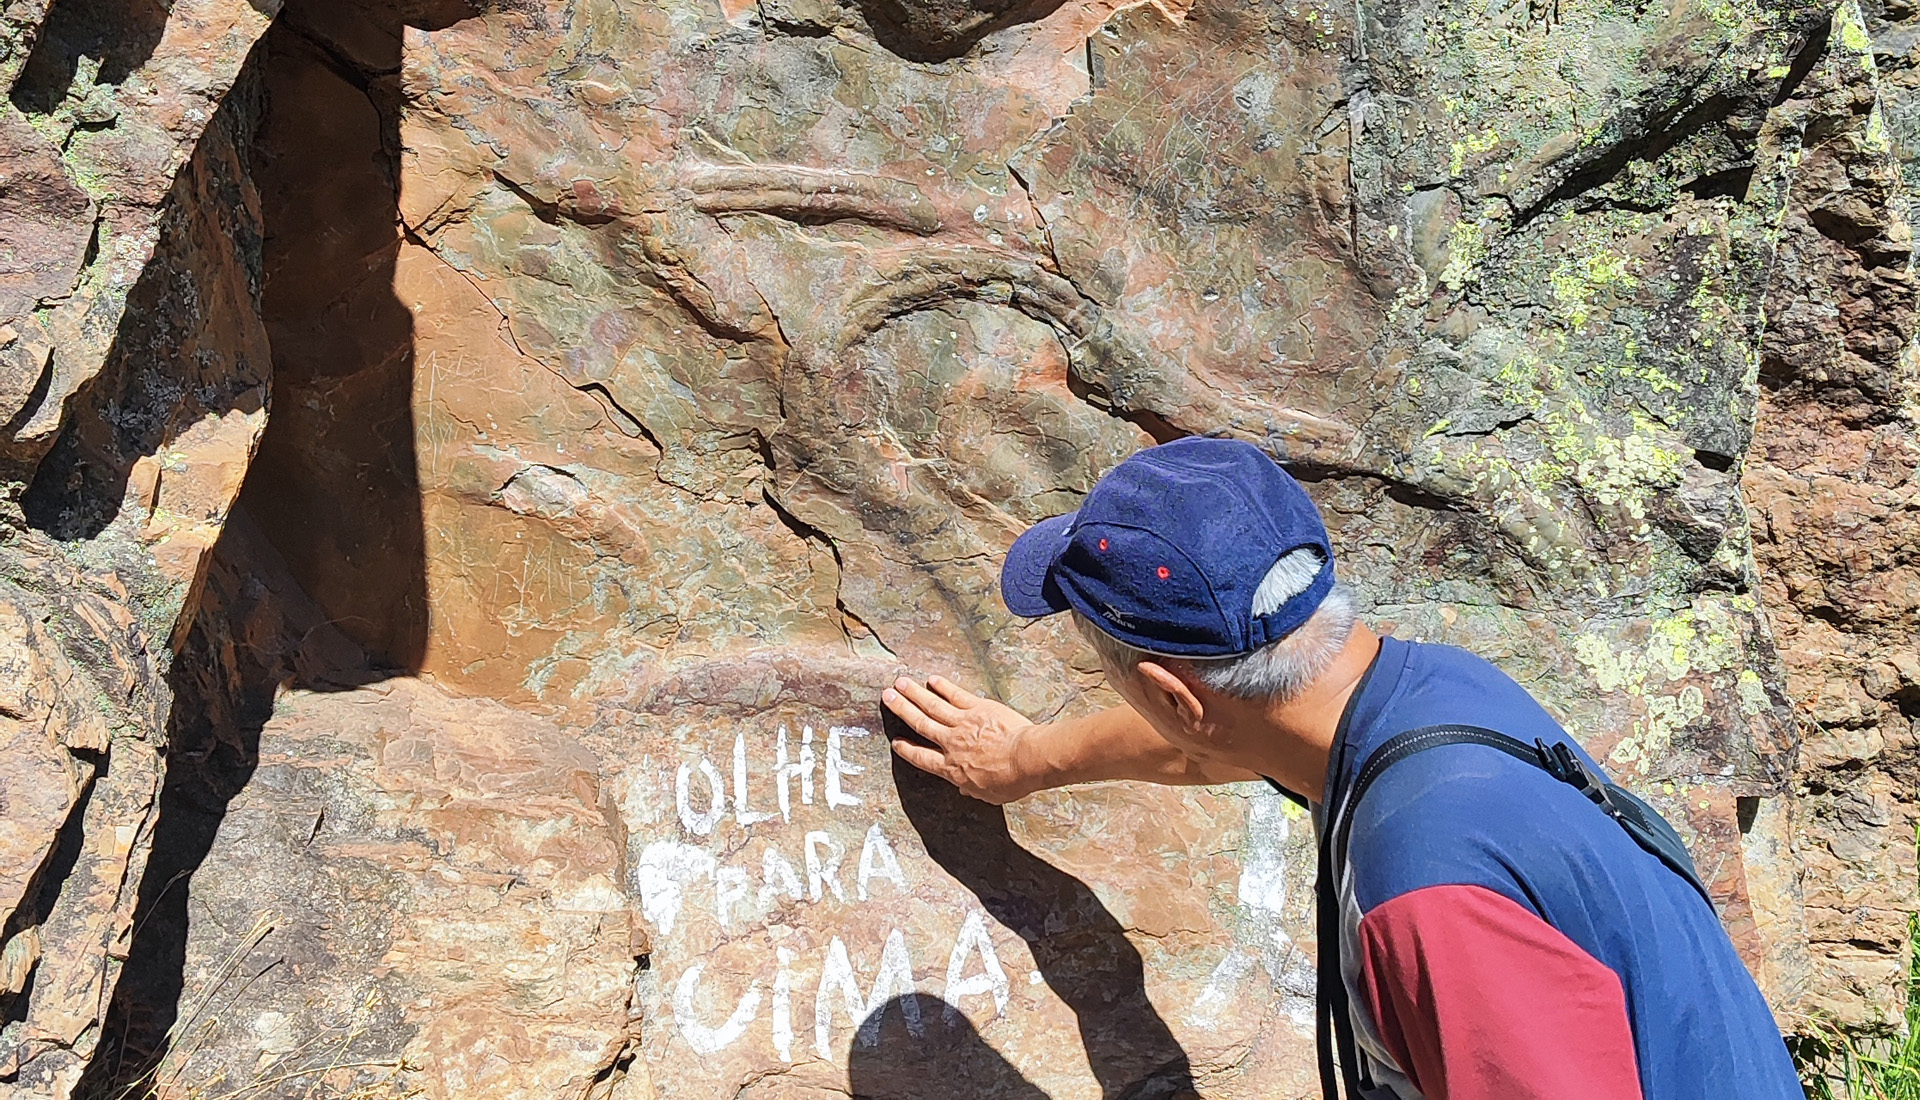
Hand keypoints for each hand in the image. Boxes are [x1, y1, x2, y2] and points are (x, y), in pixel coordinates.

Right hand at [882, 675, 1043, 804]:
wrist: (1027, 759)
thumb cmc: (1011, 781)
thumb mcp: (988, 795)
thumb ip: (971, 790)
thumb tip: (964, 791)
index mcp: (951, 769)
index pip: (922, 758)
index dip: (907, 750)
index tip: (896, 743)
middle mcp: (951, 743)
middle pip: (920, 724)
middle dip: (902, 710)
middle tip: (887, 697)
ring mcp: (963, 723)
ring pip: (933, 706)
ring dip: (915, 694)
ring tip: (900, 683)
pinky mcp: (978, 708)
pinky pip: (956, 696)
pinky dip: (943, 687)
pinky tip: (932, 680)